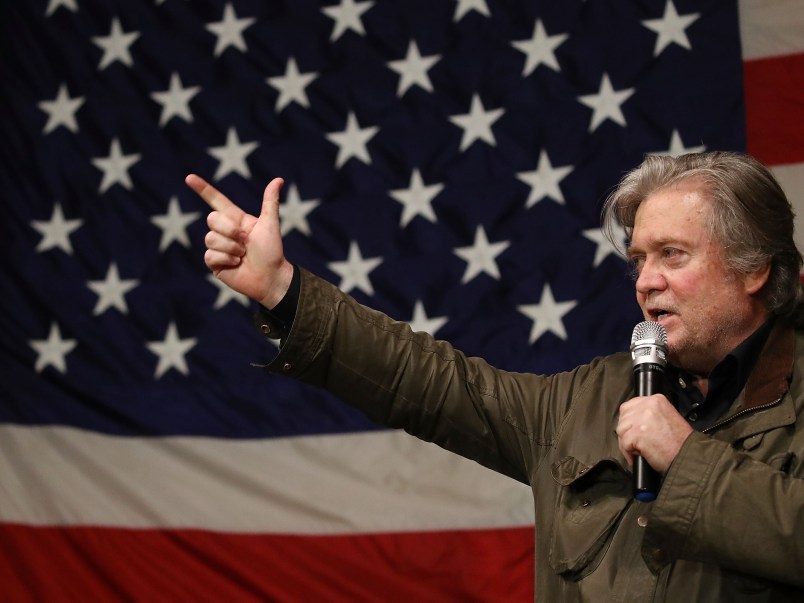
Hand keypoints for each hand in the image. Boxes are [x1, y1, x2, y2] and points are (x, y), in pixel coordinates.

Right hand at [185, 174, 293, 308]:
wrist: (271, 277)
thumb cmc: (272, 251)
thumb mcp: (270, 224)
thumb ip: (270, 202)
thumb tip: (278, 179)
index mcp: (236, 219)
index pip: (216, 201)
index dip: (203, 189)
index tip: (189, 177)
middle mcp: (225, 231)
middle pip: (212, 219)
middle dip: (230, 230)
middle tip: (245, 241)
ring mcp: (218, 247)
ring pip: (210, 238)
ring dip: (231, 247)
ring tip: (243, 255)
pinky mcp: (214, 263)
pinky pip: (210, 255)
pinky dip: (226, 259)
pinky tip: (236, 264)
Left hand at [616, 394, 692, 473]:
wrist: (689, 456)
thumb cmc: (680, 442)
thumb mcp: (667, 416)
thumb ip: (649, 413)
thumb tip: (633, 418)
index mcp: (656, 400)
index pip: (630, 405)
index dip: (630, 420)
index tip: (633, 429)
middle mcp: (648, 405)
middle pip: (624, 417)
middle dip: (626, 431)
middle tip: (635, 442)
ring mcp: (642, 419)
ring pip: (621, 429)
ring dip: (626, 441)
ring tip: (637, 449)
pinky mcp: (637, 433)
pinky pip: (623, 443)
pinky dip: (627, 452)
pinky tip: (636, 455)